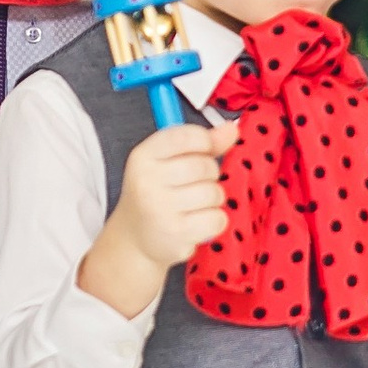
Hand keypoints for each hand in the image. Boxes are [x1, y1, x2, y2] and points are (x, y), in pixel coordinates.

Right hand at [79, 119, 239, 318]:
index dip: (205, 141)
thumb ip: (202, 144)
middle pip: (204, 166)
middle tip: (195, 184)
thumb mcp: (168, 162)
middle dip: (210, 174)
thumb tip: (232, 129)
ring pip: (214, 193)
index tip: (205, 149)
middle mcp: (147, 181)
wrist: (135, 238)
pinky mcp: (176, 234)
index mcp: (143, 157)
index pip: (186, 136)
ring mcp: (160, 209)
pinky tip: (196, 222)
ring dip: (213, 200)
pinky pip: (217, 219)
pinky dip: (214, 221)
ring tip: (195, 205)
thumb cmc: (157, 193)